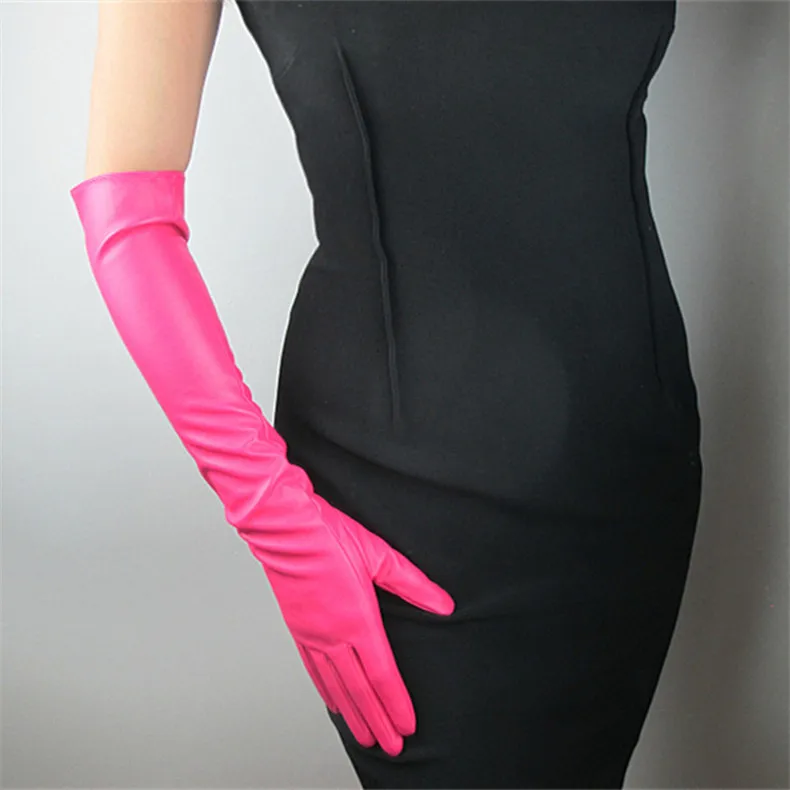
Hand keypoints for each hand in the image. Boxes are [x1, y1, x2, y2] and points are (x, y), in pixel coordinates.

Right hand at [243, 466, 454, 756]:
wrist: (284, 527)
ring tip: (366, 736)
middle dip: (378, 720)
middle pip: (359, 689)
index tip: (407, 725)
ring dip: (354, 715)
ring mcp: (312, 634)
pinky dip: (327, 692)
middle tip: (392, 747)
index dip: (396, 703)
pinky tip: (334, 703)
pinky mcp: (298, 628)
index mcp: (356, 620)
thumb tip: (444, 604)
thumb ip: (412, 583)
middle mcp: (333, 635)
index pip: (382, 673)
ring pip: (336, 686)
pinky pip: (314, 670)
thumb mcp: (378, 555)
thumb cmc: (328, 536)